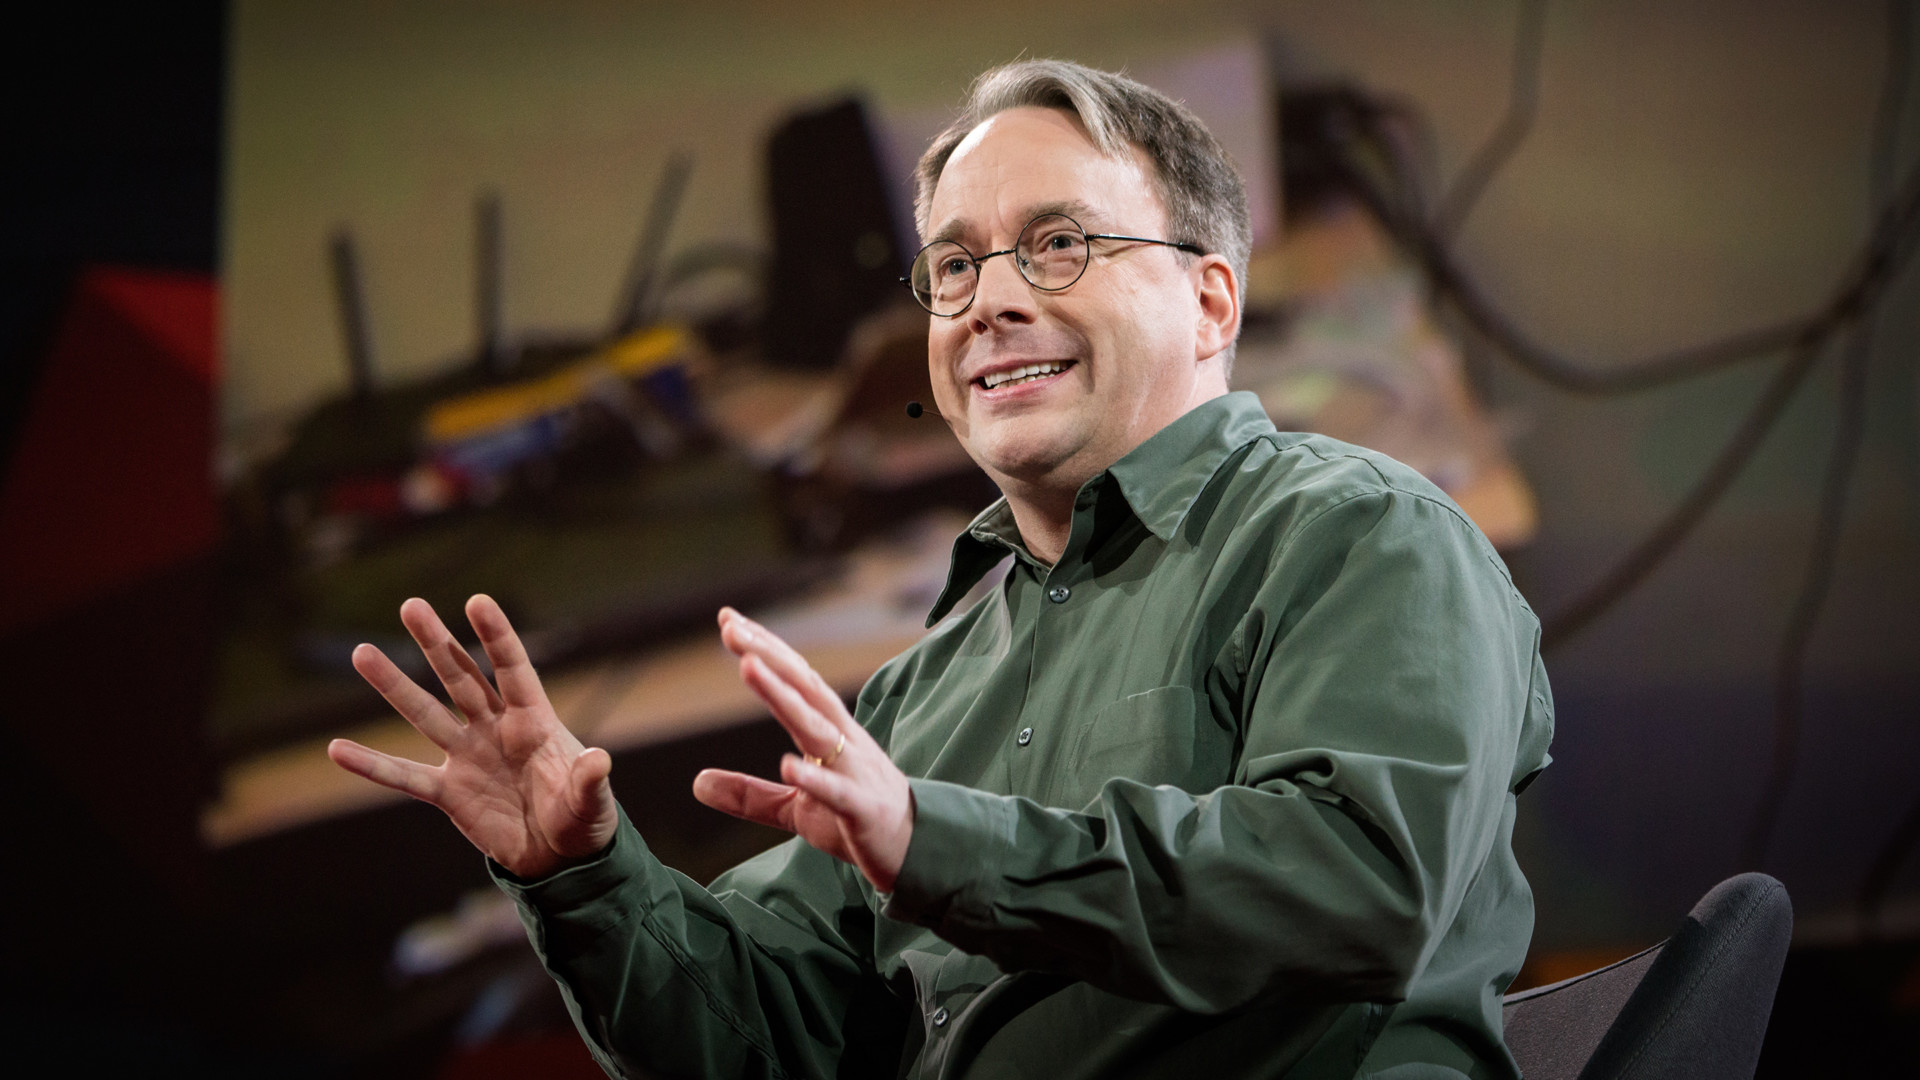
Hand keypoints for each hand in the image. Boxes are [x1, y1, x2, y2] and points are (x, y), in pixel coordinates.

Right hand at [326, 595, 617, 879]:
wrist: (559, 857)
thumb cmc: (583, 819)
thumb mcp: (592, 802)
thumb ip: (590, 781)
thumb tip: (599, 760)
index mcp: (534, 721)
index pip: (512, 669)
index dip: (495, 636)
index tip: (476, 601)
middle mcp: (495, 729)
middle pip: (461, 678)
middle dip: (437, 643)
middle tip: (411, 605)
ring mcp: (467, 756)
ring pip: (425, 714)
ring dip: (394, 686)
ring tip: (362, 653)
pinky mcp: (448, 792)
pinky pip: (404, 776)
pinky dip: (372, 765)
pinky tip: (337, 749)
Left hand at [693, 608, 913, 891]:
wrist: (915, 851)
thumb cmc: (856, 820)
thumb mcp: (795, 808)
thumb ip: (749, 794)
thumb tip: (697, 783)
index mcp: (830, 733)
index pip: (795, 680)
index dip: (765, 649)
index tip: (728, 620)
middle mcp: (844, 741)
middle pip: (804, 688)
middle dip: (768, 656)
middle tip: (731, 627)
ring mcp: (855, 772)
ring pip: (816, 728)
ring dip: (783, 697)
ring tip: (749, 668)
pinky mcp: (862, 809)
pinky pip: (836, 791)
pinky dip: (813, 778)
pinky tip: (787, 766)